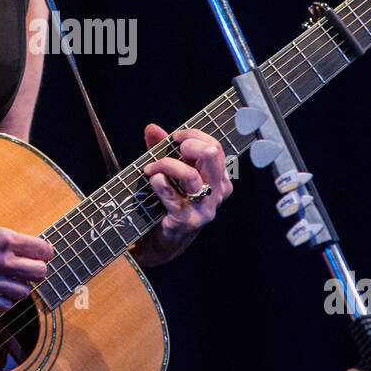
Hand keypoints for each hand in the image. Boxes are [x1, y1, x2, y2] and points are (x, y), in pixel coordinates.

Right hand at [0, 215, 52, 313]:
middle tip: (29, 269)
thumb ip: (1, 238)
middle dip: (37, 270)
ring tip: (12, 282)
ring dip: (22, 287)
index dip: (45, 253)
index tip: (41, 254)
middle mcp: (0, 260)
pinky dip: (6, 302)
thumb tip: (17, 246)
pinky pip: (4, 307)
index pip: (43, 250)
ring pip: (25, 292)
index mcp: (3, 238)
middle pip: (40, 273)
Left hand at [133, 123, 232, 266]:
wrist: (164, 241)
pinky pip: (172, 197)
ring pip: (190, 175)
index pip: (214, 147)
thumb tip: (152, 129)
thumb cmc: (170, 203)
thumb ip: (162, 149)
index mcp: (219, 179)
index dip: (194, 135)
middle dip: (187, 144)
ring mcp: (204, 209)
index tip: (175, 137)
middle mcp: (217, 193)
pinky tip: (153, 180)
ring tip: (151, 169)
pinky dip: (159, 184)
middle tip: (170, 149)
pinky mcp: (186, 221)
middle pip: (210, 154)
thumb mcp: (170, 173)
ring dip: (166, 165)